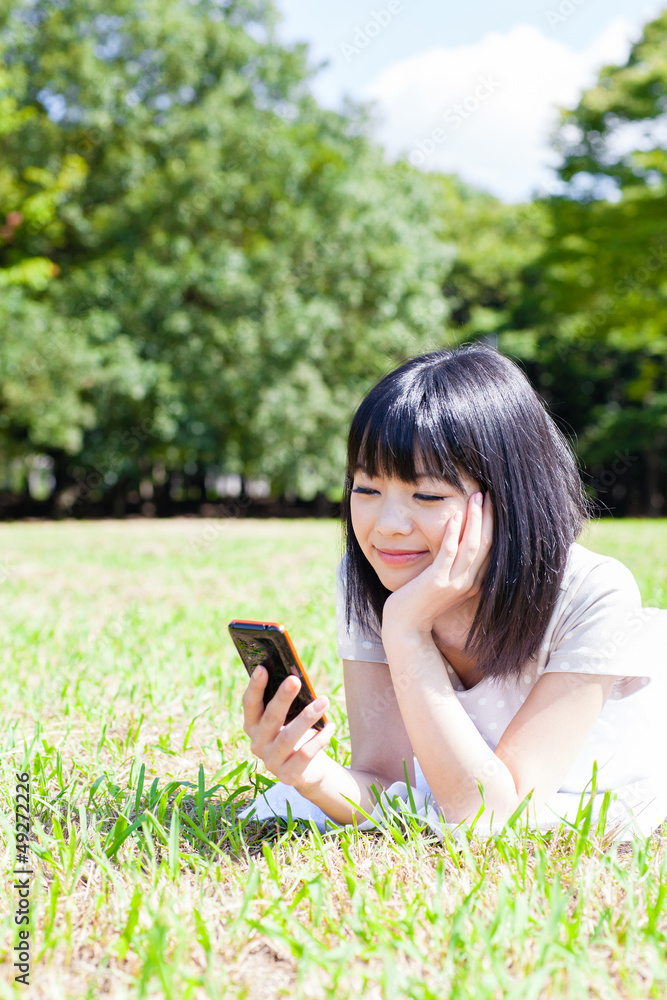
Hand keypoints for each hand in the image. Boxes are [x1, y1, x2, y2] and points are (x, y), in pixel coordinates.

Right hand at [242, 665, 335, 792]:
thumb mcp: (289, 718)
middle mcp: (258, 744)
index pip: (249, 705)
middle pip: (269, 718)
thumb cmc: (297, 735)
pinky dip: (320, 738)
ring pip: (288, 737)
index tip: (262, 668)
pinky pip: (305, 754)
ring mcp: (271, 762)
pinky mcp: (288, 775)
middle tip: (295, 679)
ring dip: (307, 717)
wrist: (308, 770)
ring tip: (324, 701)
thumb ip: (288, 703)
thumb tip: (296, 678)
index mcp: (253, 726)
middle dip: (282, 698)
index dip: (254, 687)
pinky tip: (331, 726)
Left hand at [382, 490, 493, 638]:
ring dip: (475, 519)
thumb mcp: (442, 582)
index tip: (492, 504)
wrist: (405, 627)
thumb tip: (455, 540)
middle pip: (487, 544)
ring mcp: (453, 583)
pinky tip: (454, 515)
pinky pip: (449, 553)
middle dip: (489, 516)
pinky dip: (453, 533)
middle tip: (488, 493)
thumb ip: (452, 565)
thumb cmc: (420, 602)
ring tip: (475, 497)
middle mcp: (468, 583)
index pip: (490, 549)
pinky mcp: (436, 582)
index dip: (493, 524)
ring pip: (472, 546)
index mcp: (473, 582)